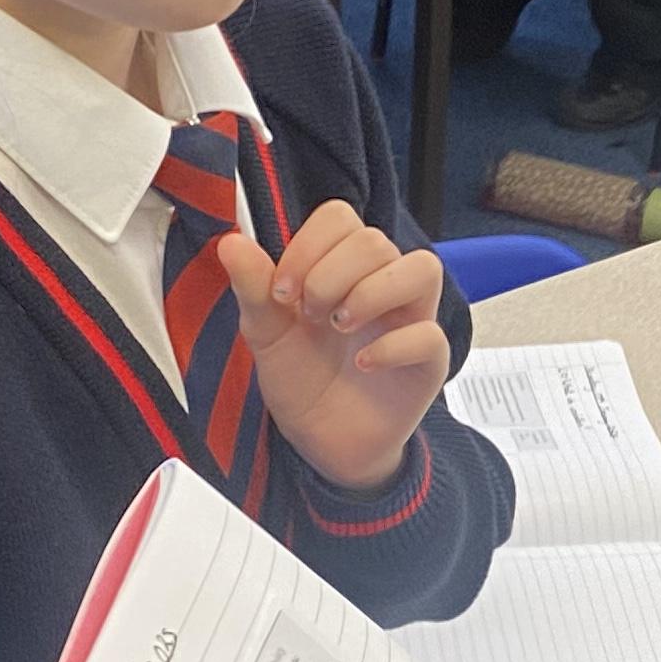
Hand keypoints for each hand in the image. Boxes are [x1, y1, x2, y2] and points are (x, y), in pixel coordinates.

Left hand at [219, 199, 450, 489]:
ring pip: (422, 269)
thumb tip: (231, 243)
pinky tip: (364, 365)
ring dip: (372, 292)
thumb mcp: (266, 334)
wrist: (321, 444)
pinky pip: (430, 335)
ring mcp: (411, 320)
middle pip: (376, 240)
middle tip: (310, 316)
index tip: (282, 290)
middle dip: (331, 275)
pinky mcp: (428, 361)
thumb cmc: (302, 380)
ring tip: (339, 326)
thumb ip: (253, 289)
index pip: (341, 218)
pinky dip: (392, 346)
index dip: (309, 245)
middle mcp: (381, 285)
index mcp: (342, 269)